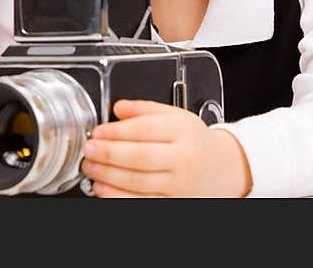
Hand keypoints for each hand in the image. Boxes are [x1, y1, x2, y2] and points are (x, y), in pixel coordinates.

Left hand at [80, 99, 251, 197]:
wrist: (224, 170)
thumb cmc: (195, 142)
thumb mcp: (176, 116)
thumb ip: (145, 108)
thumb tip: (118, 108)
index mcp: (183, 131)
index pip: (144, 129)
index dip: (115, 131)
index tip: (97, 132)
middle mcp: (184, 160)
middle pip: (139, 158)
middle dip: (107, 154)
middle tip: (88, 150)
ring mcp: (180, 186)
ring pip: (137, 183)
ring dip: (107, 176)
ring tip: (90, 168)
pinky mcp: (175, 204)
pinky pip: (141, 203)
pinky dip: (117, 197)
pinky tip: (103, 188)